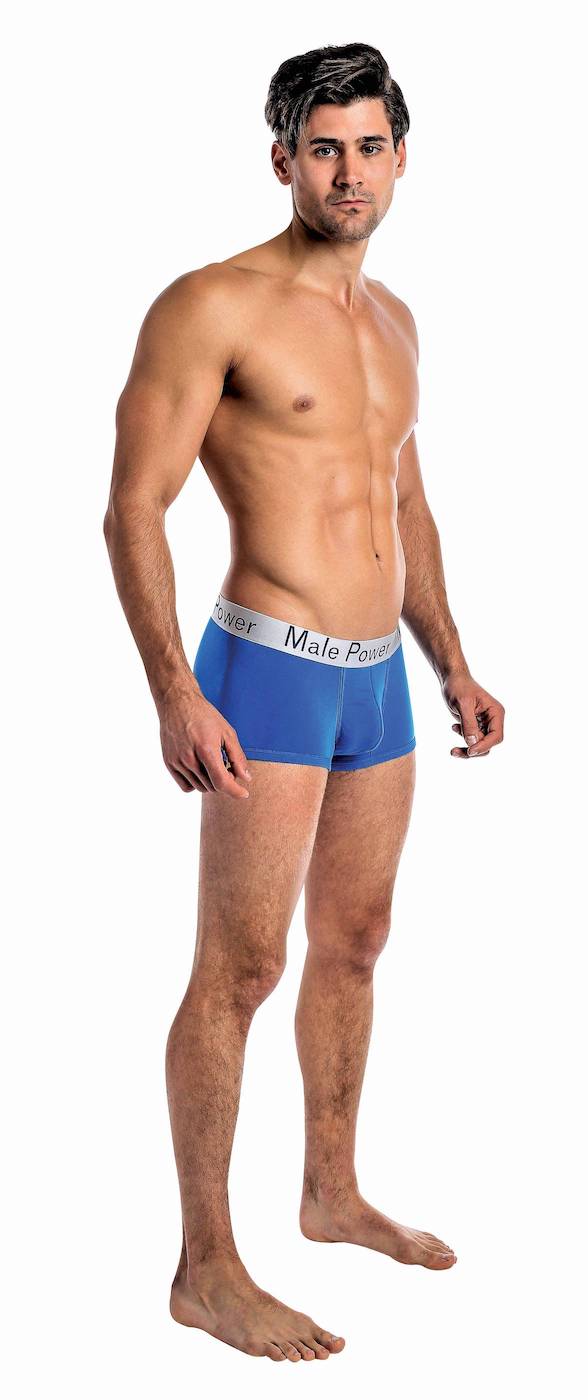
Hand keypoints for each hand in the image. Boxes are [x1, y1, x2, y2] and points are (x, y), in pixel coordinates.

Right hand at [157, 679, 251, 796]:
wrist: (177, 703)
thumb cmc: (205, 715)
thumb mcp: (227, 732)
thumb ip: (237, 757)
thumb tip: (245, 778)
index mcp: (206, 749)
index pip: (222, 782)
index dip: (235, 791)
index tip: (244, 794)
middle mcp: (189, 758)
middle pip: (212, 786)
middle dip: (224, 781)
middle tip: (227, 766)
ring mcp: (177, 761)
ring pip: (200, 787)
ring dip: (211, 782)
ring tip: (213, 764)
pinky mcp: (169, 763)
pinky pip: (185, 786)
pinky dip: (196, 783)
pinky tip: (200, 770)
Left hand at [442, 671, 504, 758]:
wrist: (452, 679)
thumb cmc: (459, 687)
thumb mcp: (463, 704)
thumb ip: (469, 724)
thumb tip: (473, 743)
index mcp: (495, 712)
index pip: (496, 736)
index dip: (484, 745)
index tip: (470, 750)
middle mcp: (493, 719)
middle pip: (488, 744)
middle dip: (473, 749)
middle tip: (454, 751)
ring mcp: (484, 723)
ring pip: (480, 744)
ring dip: (467, 747)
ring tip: (453, 750)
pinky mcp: (476, 725)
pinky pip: (473, 739)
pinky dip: (463, 739)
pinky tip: (454, 727)